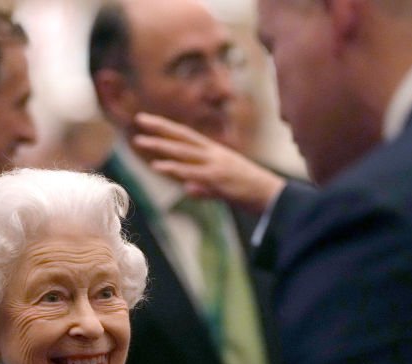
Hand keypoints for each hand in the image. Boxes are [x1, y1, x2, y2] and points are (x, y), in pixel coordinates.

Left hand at [132, 112, 284, 213]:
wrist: (272, 197)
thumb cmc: (250, 192)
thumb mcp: (223, 187)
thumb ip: (203, 187)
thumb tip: (188, 188)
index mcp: (216, 152)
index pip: (188, 136)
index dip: (169, 128)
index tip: (151, 121)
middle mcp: (214, 154)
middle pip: (183, 137)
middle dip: (161, 128)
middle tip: (140, 119)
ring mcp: (215, 165)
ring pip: (183, 152)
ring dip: (160, 146)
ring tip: (140, 141)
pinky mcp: (216, 179)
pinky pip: (191, 172)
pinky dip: (173, 168)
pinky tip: (157, 166)